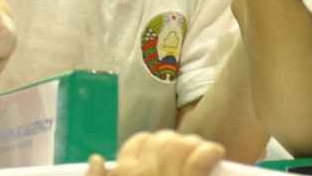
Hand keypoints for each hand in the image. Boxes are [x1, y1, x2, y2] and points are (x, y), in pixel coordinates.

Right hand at [87, 131, 224, 175]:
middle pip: (163, 140)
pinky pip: (202, 156)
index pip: (138, 143)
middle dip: (176, 145)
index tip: (162, 157)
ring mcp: (170, 175)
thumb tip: (96, 158)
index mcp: (126, 174)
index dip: (152, 146)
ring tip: (201, 156)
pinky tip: (215, 153)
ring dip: (193, 146)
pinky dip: (210, 151)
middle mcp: (144, 172)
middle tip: (186, 156)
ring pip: (182, 143)